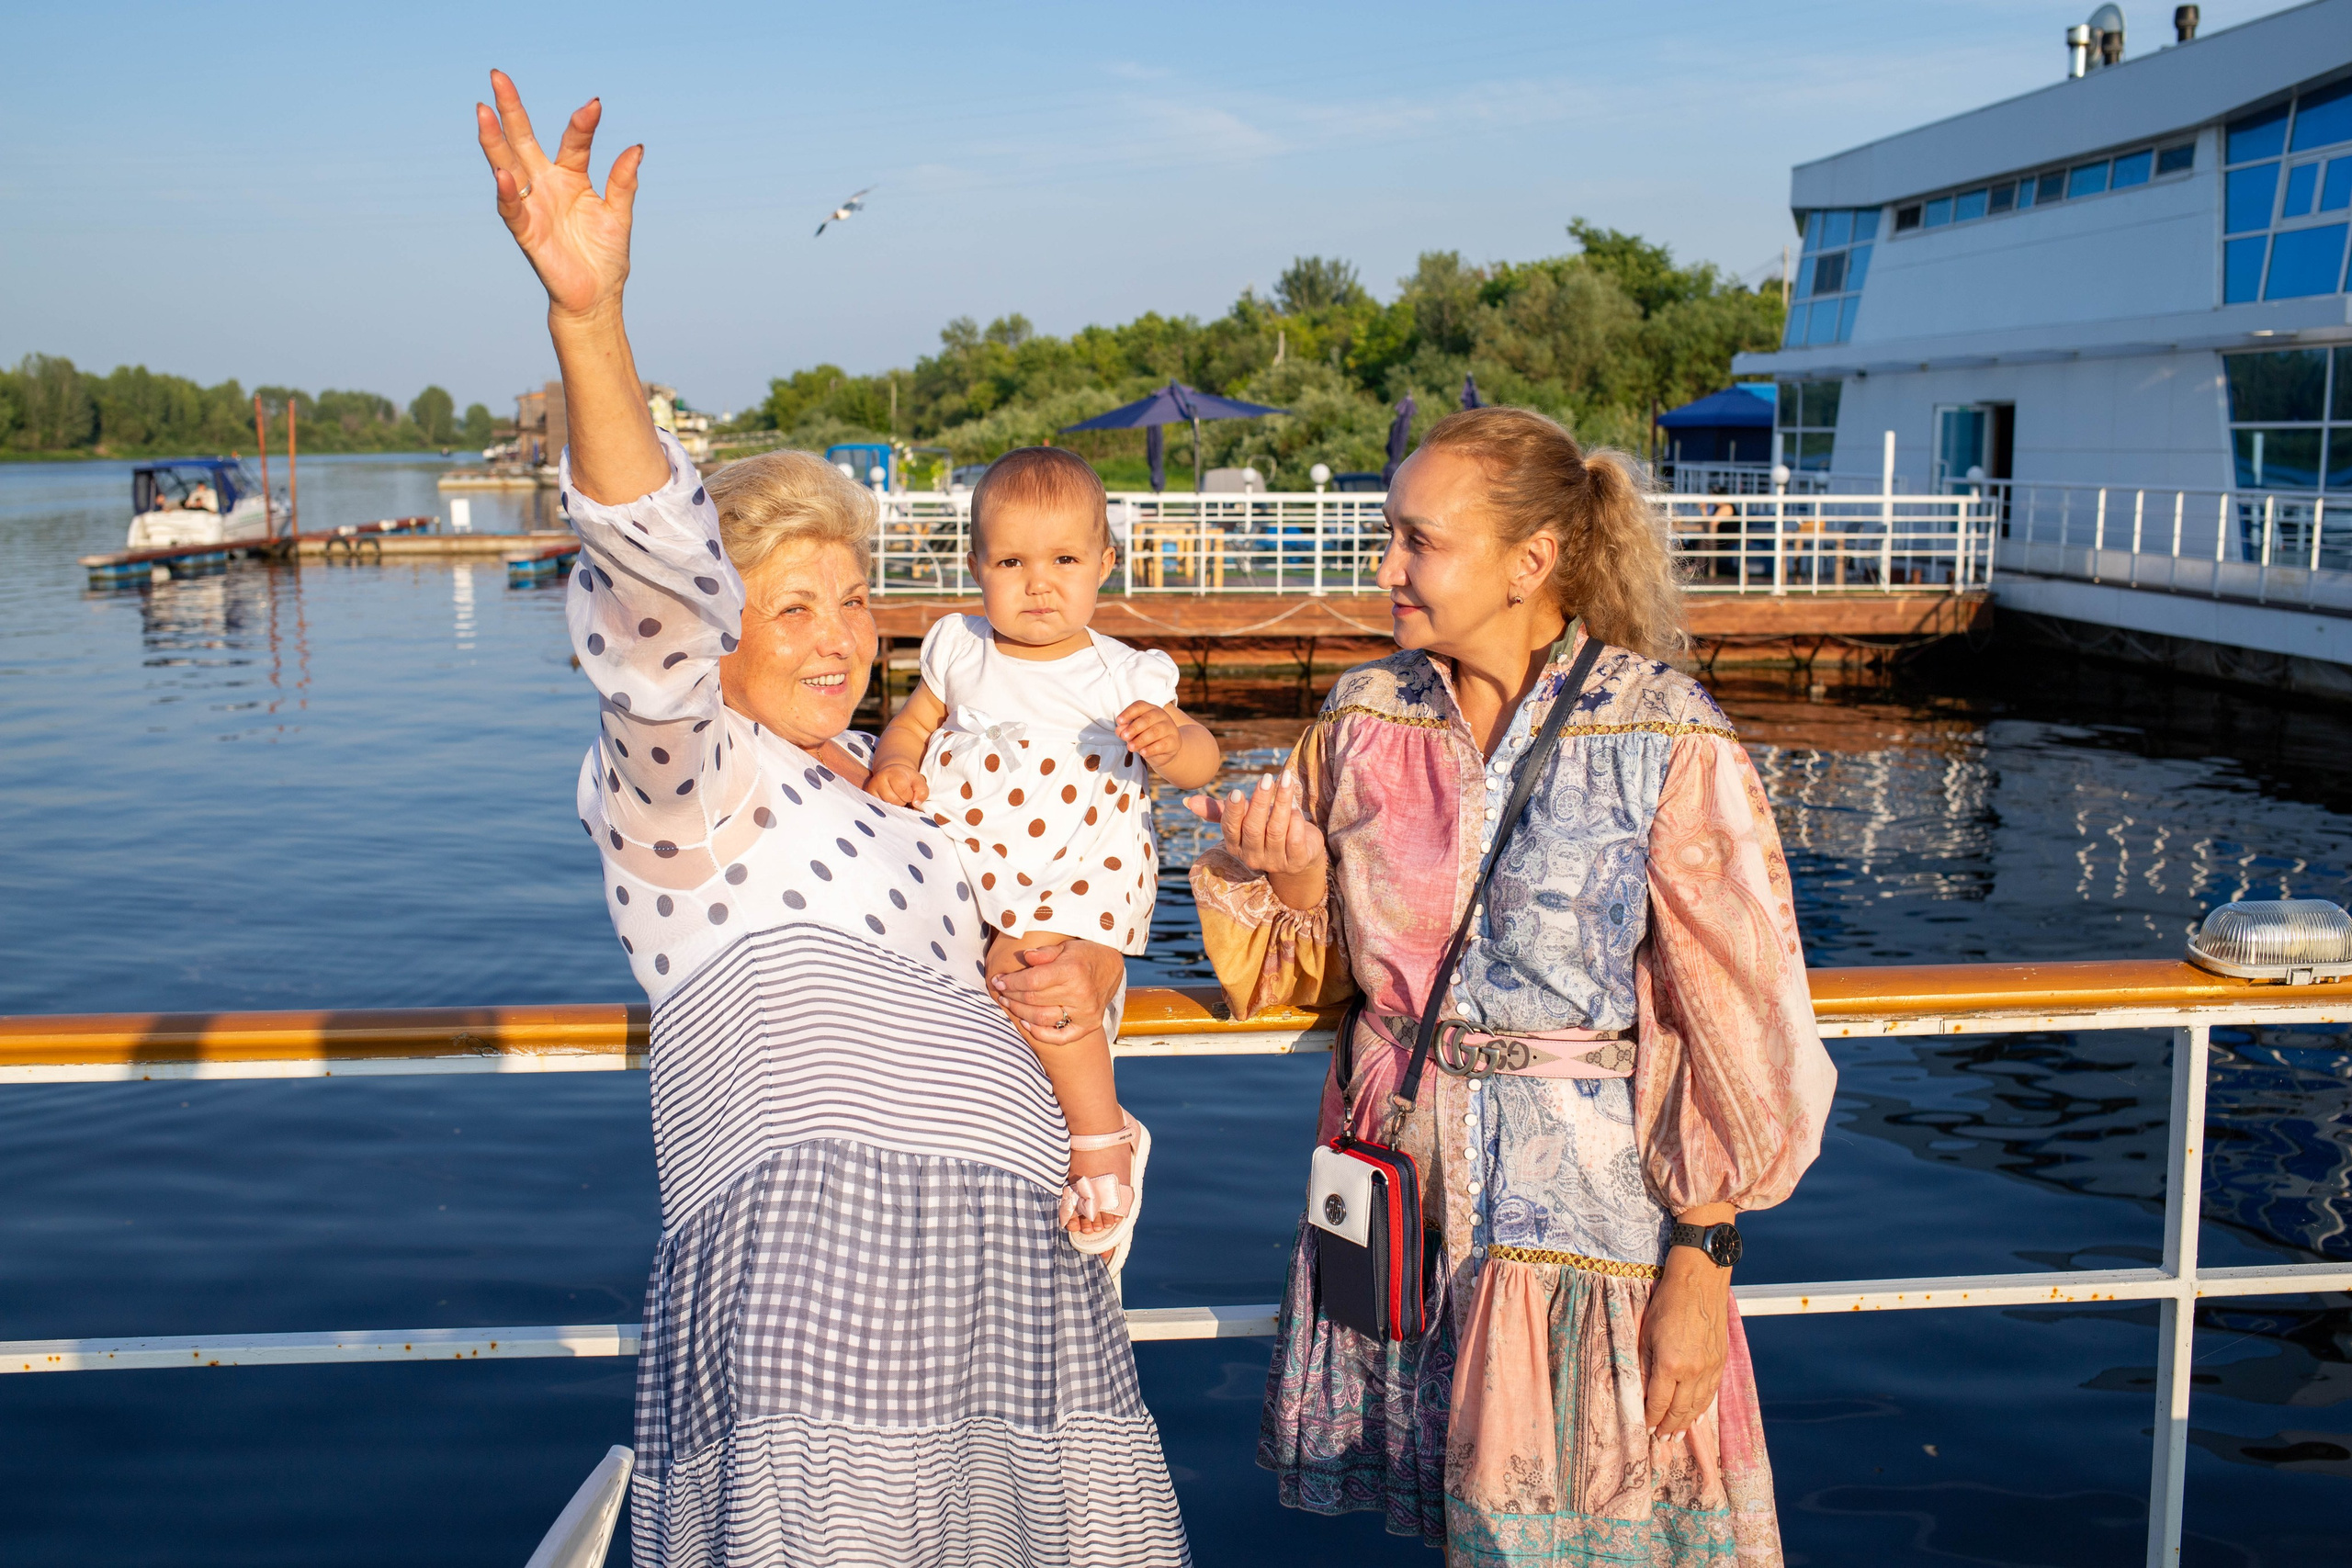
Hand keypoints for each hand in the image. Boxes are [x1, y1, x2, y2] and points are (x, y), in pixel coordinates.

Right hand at [475, 70, 639, 321]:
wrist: (596, 298)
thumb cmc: (605, 257)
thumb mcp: (619, 215)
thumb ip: (623, 182)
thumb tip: (636, 148)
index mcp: (572, 177)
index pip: (574, 142)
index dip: (583, 124)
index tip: (595, 105)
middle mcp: (546, 185)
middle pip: (524, 140)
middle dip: (511, 110)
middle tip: (498, 75)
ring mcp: (533, 206)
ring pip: (508, 165)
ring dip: (494, 140)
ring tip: (484, 111)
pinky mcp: (526, 232)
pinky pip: (512, 209)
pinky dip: (508, 192)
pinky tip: (503, 172)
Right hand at [868, 761, 927, 807]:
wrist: (892, 774)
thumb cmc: (907, 779)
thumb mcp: (918, 782)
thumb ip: (922, 792)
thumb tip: (915, 804)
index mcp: (893, 772)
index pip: (902, 790)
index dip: (909, 795)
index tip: (910, 793)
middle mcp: (879, 778)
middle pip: (893, 800)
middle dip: (902, 802)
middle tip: (903, 796)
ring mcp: (871, 788)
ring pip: (885, 806)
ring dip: (894, 806)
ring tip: (896, 798)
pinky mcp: (867, 796)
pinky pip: (879, 808)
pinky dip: (887, 808)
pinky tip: (890, 802)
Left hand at [990, 937, 1123, 1046]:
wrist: (1111, 968)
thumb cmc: (1084, 955)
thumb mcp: (1065, 946)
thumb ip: (1045, 952)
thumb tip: (1025, 956)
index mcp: (1072, 970)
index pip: (1032, 980)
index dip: (1011, 982)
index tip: (998, 980)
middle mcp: (1080, 994)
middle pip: (1033, 999)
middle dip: (1011, 995)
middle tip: (1001, 992)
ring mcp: (1085, 1012)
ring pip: (1041, 1018)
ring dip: (1019, 1013)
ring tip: (1010, 1004)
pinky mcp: (1089, 1025)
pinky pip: (1059, 1037)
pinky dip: (1039, 1033)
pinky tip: (1026, 1023)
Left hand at [1114, 701, 1182, 769]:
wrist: (1165, 751)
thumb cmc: (1146, 738)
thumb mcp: (1134, 733)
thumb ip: (1126, 730)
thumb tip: (1119, 730)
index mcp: (1150, 709)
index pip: (1139, 706)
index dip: (1128, 713)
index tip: (1119, 721)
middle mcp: (1161, 715)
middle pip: (1147, 719)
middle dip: (1134, 728)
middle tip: (1124, 737)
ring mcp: (1170, 728)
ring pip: (1155, 732)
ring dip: (1141, 740)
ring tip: (1130, 747)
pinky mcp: (1174, 741)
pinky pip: (1162, 744)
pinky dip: (1151, 749)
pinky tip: (1143, 753)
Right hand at [1185, 774, 1324, 878]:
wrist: (1298, 854)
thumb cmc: (1266, 830)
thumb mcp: (1243, 819)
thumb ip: (1219, 811)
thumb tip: (1187, 802)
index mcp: (1235, 846)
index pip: (1230, 829)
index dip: (1233, 811)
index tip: (1237, 791)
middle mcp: (1252, 857)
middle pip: (1253, 828)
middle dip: (1260, 801)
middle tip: (1266, 778)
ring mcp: (1275, 862)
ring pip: (1276, 830)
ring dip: (1282, 803)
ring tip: (1287, 780)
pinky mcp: (1297, 862)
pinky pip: (1295, 839)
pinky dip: (1297, 821)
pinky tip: (1296, 808)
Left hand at [1640, 1245, 1731, 1435]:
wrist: (1700, 1283)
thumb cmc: (1667, 1304)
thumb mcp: (1646, 1333)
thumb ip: (1643, 1365)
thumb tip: (1640, 1392)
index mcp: (1669, 1364)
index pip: (1658, 1402)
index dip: (1651, 1418)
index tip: (1646, 1428)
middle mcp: (1692, 1371)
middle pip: (1679, 1409)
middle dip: (1669, 1426)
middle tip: (1662, 1439)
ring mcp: (1710, 1368)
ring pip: (1698, 1405)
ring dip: (1686, 1423)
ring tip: (1677, 1434)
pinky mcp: (1721, 1362)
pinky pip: (1711, 1393)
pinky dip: (1703, 1408)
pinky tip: (1697, 1416)